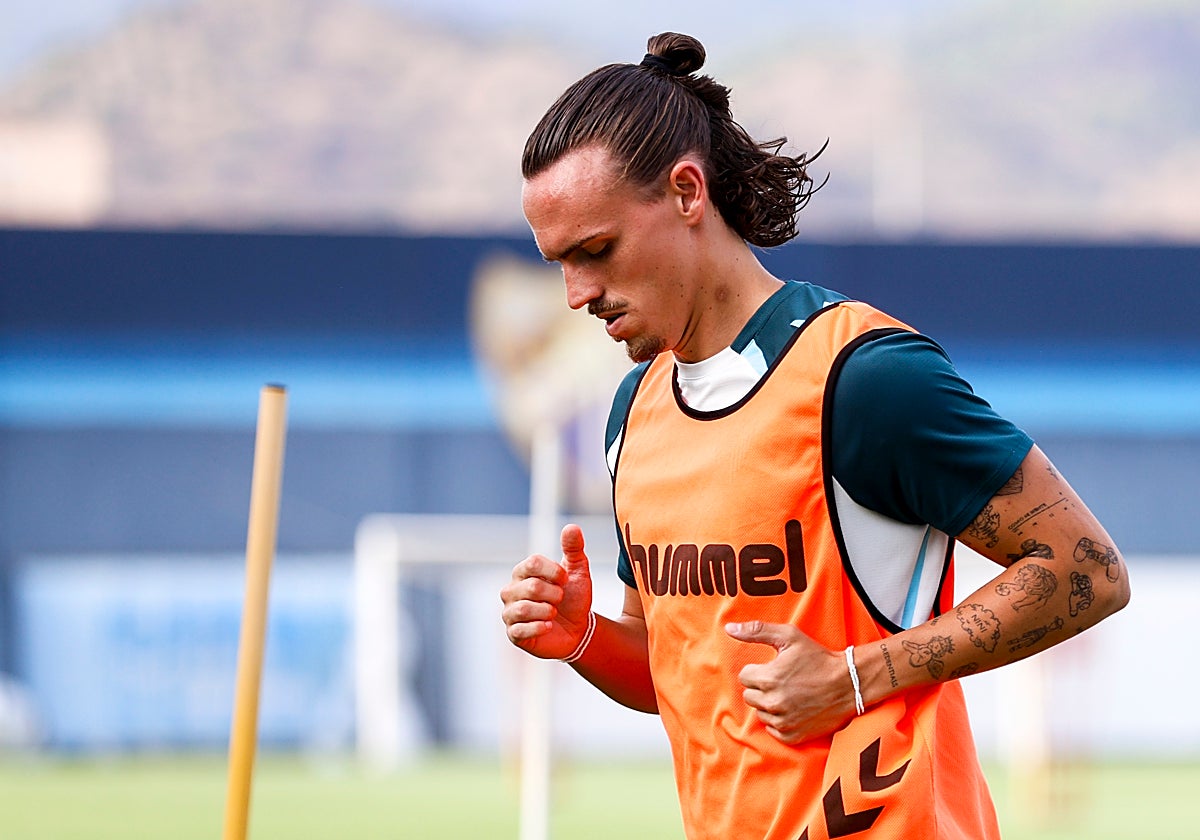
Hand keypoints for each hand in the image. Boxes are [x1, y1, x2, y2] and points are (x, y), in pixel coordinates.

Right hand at [500, 524, 593, 659]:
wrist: (579, 630)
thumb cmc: (574, 598)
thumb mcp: (578, 571)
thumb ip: (574, 549)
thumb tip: (572, 527)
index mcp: (523, 572)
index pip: (532, 563)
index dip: (554, 572)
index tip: (565, 580)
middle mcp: (511, 590)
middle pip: (531, 587)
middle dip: (554, 595)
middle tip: (561, 600)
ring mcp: (510, 613)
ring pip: (524, 609)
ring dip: (547, 611)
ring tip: (554, 613)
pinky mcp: (514, 634)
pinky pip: (521, 630)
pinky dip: (540, 627)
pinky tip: (549, 626)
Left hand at [726, 621, 855, 744]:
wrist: (849, 683)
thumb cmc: (818, 658)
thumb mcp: (789, 636)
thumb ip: (756, 631)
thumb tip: (729, 629)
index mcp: (769, 678)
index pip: (744, 676)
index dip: (758, 670)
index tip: (775, 668)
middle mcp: (774, 702)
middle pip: (749, 696)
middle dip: (761, 687)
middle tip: (782, 680)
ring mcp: (783, 721)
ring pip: (760, 712)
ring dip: (769, 704)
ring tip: (790, 693)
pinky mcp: (793, 735)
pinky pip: (772, 729)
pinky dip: (779, 720)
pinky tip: (793, 708)